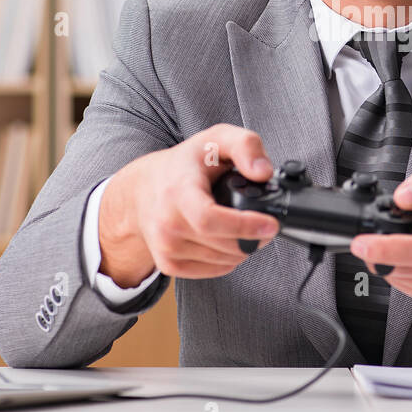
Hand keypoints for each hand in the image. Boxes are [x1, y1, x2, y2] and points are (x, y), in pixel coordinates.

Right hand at [97, 124, 281, 286]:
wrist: (141, 191)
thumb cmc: (182, 165)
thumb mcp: (215, 140)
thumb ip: (246, 146)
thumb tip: (263, 172)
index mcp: (178, 192)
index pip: (209, 219)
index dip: (244, 226)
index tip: (270, 225)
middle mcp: (168, 224)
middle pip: (224, 245)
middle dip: (254, 237)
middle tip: (266, 225)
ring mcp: (166, 248)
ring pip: (223, 261)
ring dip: (244, 248)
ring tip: (246, 229)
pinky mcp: (168, 265)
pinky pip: (213, 270)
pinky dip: (229, 259)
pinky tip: (228, 240)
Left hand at [347, 160, 411, 302]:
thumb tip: (403, 197)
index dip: (384, 250)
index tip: (360, 243)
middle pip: (399, 267)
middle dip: (377, 249)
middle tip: (378, 228)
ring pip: (395, 276)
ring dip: (385, 257)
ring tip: (405, 235)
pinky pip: (399, 283)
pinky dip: (393, 266)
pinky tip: (407, 249)